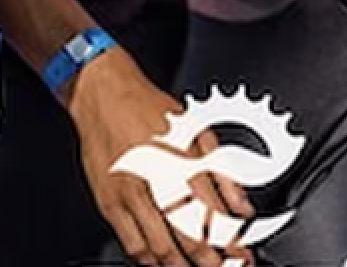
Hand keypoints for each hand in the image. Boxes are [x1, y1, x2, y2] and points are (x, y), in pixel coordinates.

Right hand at [64, 52, 250, 266]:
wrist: (103, 97)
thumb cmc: (148, 109)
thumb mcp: (199, 132)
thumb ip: (224, 174)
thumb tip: (242, 207)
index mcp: (184, 165)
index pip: (213, 218)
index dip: (231, 246)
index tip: (242, 259)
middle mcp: (157, 184)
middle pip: (188, 240)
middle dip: (210, 263)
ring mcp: (131, 197)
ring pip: (160, 250)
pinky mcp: (109, 204)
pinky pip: (131, 244)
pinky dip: (148, 260)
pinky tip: (160, 262)